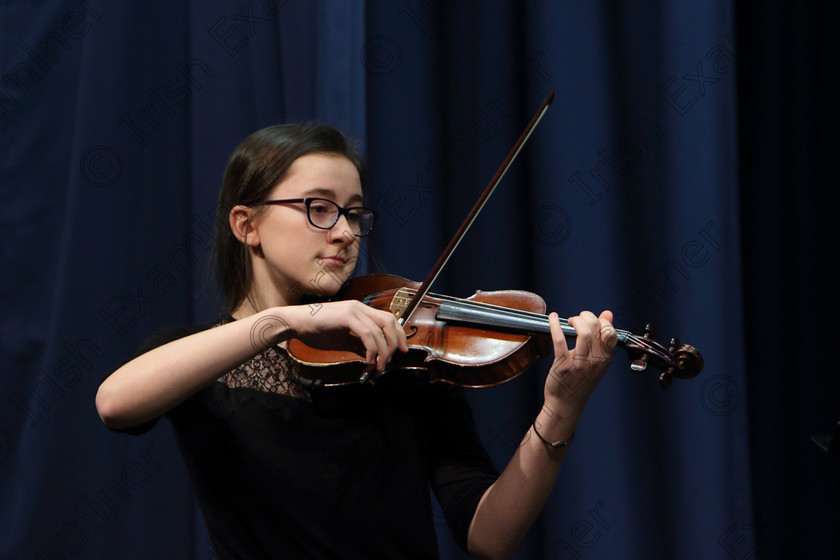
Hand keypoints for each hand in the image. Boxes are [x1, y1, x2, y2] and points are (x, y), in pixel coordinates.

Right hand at [284, 300, 408, 373]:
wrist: (295, 323)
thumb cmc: (315, 331)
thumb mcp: (342, 340)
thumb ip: (358, 345)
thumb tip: (372, 357)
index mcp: (360, 310)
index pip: (388, 319)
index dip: (399, 335)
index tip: (402, 351)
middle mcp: (360, 307)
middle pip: (389, 322)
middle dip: (396, 342)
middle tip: (392, 360)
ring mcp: (353, 310)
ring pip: (379, 331)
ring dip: (383, 351)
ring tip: (378, 366)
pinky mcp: (346, 316)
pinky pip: (367, 334)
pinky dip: (372, 349)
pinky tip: (368, 360)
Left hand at [544, 310, 615, 418]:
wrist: (566, 403)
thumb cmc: (580, 380)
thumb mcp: (597, 360)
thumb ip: (602, 338)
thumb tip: (608, 314)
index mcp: (604, 359)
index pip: (611, 332)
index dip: (602, 321)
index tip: (592, 320)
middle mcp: (595, 361)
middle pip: (597, 328)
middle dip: (587, 316)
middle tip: (578, 318)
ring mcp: (579, 363)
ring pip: (584, 332)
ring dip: (576, 320)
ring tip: (570, 321)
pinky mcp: (563, 365)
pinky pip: (560, 341)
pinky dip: (555, 326)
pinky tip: (552, 318)